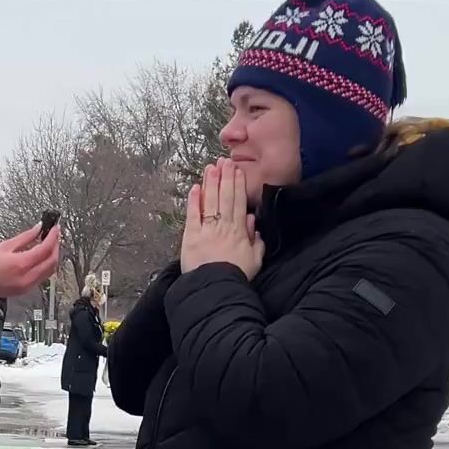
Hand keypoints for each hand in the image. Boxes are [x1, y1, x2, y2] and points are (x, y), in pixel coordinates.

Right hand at [0, 223, 60, 298]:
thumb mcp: (4, 246)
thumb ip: (25, 237)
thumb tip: (38, 229)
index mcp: (22, 264)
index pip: (46, 248)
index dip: (53, 236)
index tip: (55, 228)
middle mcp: (28, 277)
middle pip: (52, 261)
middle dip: (56, 246)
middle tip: (55, 236)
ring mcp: (29, 285)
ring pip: (50, 270)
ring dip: (53, 256)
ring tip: (50, 245)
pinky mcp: (27, 290)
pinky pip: (43, 277)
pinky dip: (46, 265)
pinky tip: (42, 258)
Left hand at [181, 160, 263, 281]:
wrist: (216, 288)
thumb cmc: (236, 276)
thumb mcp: (255, 259)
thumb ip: (256, 240)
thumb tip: (253, 220)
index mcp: (240, 231)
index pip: (239, 203)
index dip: (238, 185)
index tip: (237, 171)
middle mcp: (224, 226)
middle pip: (225, 197)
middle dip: (225, 177)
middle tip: (224, 161)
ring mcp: (207, 230)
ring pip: (210, 201)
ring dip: (211, 183)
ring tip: (211, 167)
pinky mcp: (191, 236)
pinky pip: (193, 214)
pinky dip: (194, 200)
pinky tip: (196, 187)